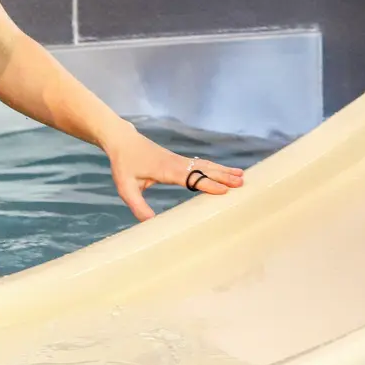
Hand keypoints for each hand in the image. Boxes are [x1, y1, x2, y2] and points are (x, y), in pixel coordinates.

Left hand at [102, 125, 246, 221]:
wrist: (122, 141)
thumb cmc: (124, 164)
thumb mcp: (125, 187)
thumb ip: (137, 205)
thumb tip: (149, 224)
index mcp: (166, 170)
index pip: (191, 178)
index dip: (207, 184)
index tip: (224, 190)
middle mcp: (177, 163)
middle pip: (204, 169)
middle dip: (223, 176)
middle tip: (242, 182)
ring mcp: (179, 160)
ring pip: (205, 165)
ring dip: (223, 170)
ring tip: (241, 175)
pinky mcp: (178, 159)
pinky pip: (200, 163)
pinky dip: (215, 166)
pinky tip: (223, 170)